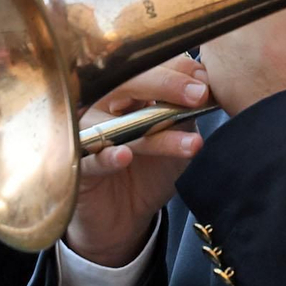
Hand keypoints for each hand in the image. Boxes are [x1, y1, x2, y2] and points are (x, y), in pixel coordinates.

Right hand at [65, 56, 210, 267]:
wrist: (124, 218)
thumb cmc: (149, 170)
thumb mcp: (176, 137)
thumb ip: (186, 111)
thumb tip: (208, 84)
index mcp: (129, 90)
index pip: (151, 67)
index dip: (181, 70)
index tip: (209, 81)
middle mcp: (104, 104)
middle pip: (129, 82)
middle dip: (168, 84)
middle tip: (199, 94)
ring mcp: (87, 131)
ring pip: (118, 124)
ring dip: (155, 133)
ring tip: (190, 144)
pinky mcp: (76, 164)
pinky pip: (90, 158)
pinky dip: (107, 156)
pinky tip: (124, 156)